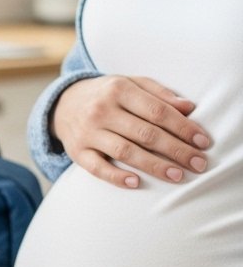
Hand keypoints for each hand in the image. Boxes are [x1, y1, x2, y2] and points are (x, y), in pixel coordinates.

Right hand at [52, 76, 210, 187]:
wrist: (63, 103)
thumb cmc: (106, 95)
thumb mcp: (130, 84)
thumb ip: (159, 93)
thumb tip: (189, 108)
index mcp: (119, 90)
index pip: (158, 111)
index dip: (183, 128)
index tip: (203, 142)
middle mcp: (102, 110)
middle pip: (145, 133)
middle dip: (176, 150)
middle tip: (198, 164)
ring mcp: (88, 133)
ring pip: (125, 151)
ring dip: (154, 165)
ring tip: (177, 176)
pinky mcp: (77, 152)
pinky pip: (97, 167)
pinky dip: (115, 176)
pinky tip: (135, 183)